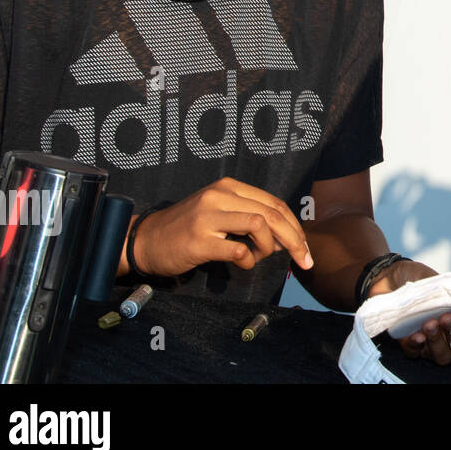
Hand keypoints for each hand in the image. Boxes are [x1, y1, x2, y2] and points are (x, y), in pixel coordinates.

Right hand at [130, 177, 311, 277]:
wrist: (145, 241)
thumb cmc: (187, 229)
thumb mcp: (219, 213)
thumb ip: (250, 218)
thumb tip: (283, 239)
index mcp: (229, 187)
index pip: (275, 203)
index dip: (295, 226)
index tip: (305, 247)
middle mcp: (219, 196)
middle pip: (273, 214)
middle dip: (294, 239)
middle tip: (304, 260)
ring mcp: (208, 217)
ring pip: (259, 224)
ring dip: (268, 247)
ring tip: (259, 257)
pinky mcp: (198, 240)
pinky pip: (238, 249)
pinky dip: (248, 259)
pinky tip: (241, 262)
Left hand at [366, 260, 450, 364]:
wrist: (390, 275)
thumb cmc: (418, 277)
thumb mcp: (440, 281)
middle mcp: (448, 335)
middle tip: (448, 317)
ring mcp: (429, 341)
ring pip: (442, 356)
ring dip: (438, 342)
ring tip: (431, 324)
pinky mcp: (408, 343)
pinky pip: (415, 353)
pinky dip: (417, 345)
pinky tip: (417, 336)